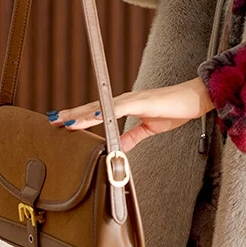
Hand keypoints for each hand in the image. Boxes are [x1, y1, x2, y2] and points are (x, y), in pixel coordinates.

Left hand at [46, 78, 214, 152]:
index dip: (79, 117)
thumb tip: (119, 147)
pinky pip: (119, 108)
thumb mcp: (150, 129)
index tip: (62, 122)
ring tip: (64, 120)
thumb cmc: (174, 109)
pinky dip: (104, 112)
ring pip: (101, 107)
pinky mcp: (142, 102)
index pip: (98, 112)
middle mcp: (125, 100)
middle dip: (73, 114)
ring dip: (82, 114)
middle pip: (93, 108)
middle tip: (52, 120)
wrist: (194, 100)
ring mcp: (132, 99)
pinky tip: (92, 117)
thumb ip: (133, 136)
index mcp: (126, 106)